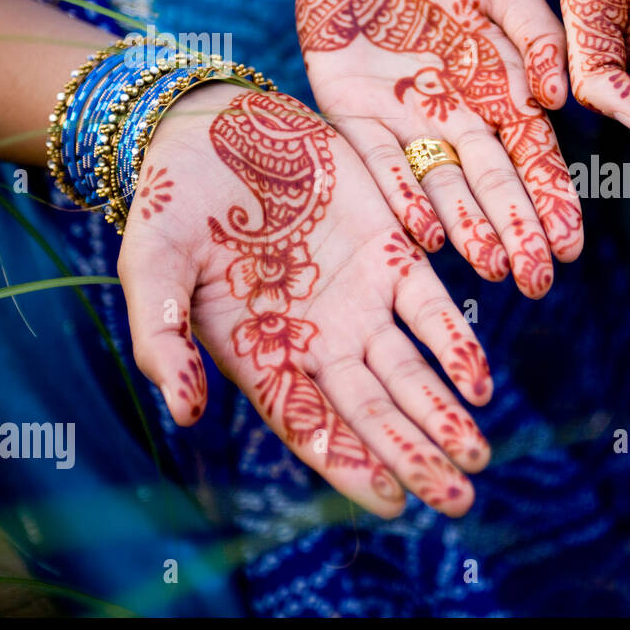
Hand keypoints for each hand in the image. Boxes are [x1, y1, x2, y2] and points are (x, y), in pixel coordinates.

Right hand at [117, 85, 493, 517]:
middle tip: (459, 500)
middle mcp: (318, 340)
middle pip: (373, 413)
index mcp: (261, 355)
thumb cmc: (171, 203)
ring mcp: (358, 300)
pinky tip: (479, 381)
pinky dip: (455, 344)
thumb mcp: (149, 265)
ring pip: (409, 372)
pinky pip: (431, 308)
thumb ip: (161, 337)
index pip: (311, 425)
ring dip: (444, 415)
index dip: (351, 464)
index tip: (393, 501)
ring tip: (478, 456)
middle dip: (416, 457)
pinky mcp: (391, 254)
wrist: (214, 128)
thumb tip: (184, 413)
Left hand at [297, 0, 581, 298]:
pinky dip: (401, 196)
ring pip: (441, 186)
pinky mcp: (354, 115)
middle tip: (538, 280)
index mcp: (500, 91)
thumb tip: (555, 99)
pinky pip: (379, 163)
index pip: (533, 157)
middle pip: (491, 184)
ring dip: (467, 228)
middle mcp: (457, 119)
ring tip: (493, 270)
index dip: (552, 200)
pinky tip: (425, 234)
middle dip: (516, 233)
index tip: (570, 242)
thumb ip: (535, 35)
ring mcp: (406, 122)